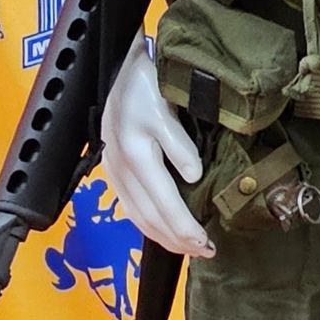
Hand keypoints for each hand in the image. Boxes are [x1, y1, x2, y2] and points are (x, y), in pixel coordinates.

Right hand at [101, 47, 214, 259]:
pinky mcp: (112, 169)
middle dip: (177, 240)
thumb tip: (193, 175)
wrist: (119, 66)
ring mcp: (115, 171)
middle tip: (204, 253)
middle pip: (150, 217)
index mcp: (137, 155)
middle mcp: (123, 168)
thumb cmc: (146, 83)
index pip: (165, 204)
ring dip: (163, 237)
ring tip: (187, 248)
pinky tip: (161, 231)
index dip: (185, 228)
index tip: (206, 244)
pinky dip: (146, 224)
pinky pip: (129, 206)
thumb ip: (179, 144)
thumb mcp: (166, 108)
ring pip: (138, 216)